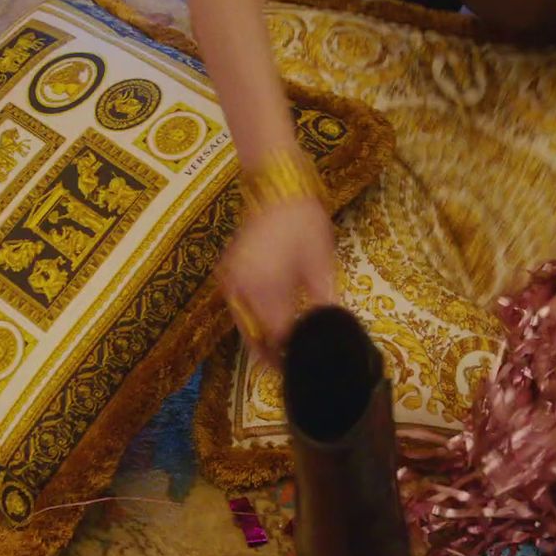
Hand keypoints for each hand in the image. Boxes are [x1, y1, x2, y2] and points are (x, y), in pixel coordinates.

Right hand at [219, 197, 335, 362]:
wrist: (275, 188)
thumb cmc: (303, 223)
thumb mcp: (321, 264)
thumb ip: (323, 301)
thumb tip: (328, 330)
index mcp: (267, 288)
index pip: (275, 338)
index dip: (287, 356)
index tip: (301, 367)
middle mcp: (242, 289)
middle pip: (254, 337)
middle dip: (270, 354)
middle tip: (290, 366)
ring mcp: (231, 281)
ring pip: (243, 325)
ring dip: (260, 339)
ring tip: (282, 350)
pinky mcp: (227, 273)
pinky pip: (238, 308)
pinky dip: (252, 320)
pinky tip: (270, 324)